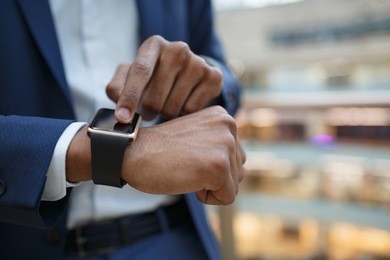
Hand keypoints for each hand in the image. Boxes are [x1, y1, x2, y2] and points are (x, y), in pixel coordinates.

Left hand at [106, 35, 222, 122]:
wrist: (187, 69)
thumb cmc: (152, 74)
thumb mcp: (130, 75)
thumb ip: (117, 87)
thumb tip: (119, 106)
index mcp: (154, 44)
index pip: (140, 71)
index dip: (129, 97)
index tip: (123, 119)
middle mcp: (178, 49)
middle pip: (155, 98)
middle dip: (147, 112)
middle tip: (148, 111)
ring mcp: (198, 62)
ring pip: (173, 108)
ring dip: (165, 114)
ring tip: (166, 103)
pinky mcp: (213, 77)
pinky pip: (191, 111)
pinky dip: (183, 114)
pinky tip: (182, 102)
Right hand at [122, 106, 245, 204]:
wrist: (131, 152)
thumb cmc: (160, 149)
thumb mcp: (196, 141)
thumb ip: (223, 152)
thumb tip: (247, 173)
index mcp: (223, 117)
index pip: (235, 156)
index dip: (210, 165)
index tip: (187, 155)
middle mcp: (229, 125)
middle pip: (238, 171)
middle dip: (213, 177)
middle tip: (185, 162)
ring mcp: (225, 144)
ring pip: (233, 185)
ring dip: (209, 186)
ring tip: (186, 168)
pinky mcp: (219, 166)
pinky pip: (226, 198)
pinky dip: (206, 198)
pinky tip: (187, 179)